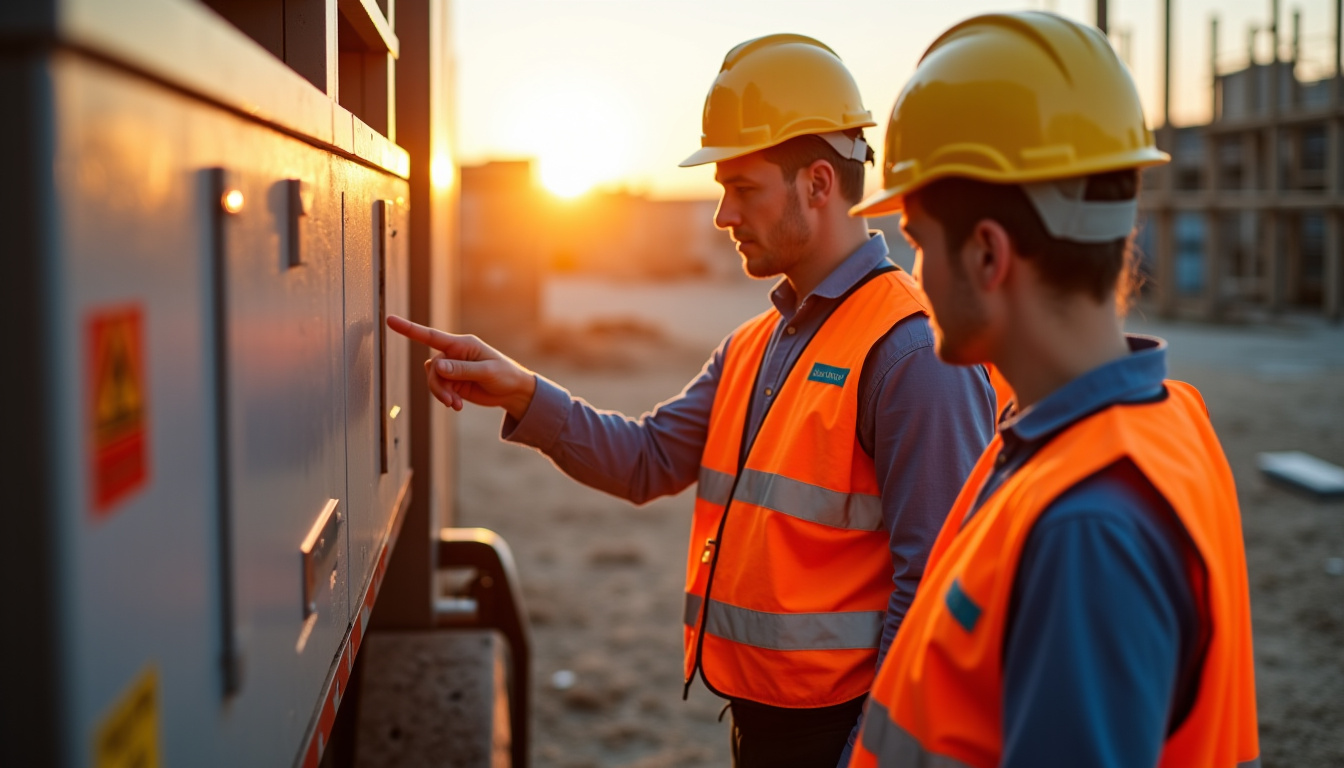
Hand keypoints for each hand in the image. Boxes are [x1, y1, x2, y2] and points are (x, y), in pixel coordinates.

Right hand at [386, 315, 537, 419]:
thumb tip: (437, 366)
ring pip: (433, 379)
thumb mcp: (487, 372)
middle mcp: (454, 354)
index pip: (431, 336)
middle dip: (438, 385)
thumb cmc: (505, 375)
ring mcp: (453, 369)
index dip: (409, 329)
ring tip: (455, 405)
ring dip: (441, 393)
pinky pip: (439, 389)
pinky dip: (445, 398)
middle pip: (432, 367)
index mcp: (462, 344)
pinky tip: (457, 406)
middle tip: (450, 401)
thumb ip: (461, 369)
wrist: (513, 391)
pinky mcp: (453, 382)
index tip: (389, 320)